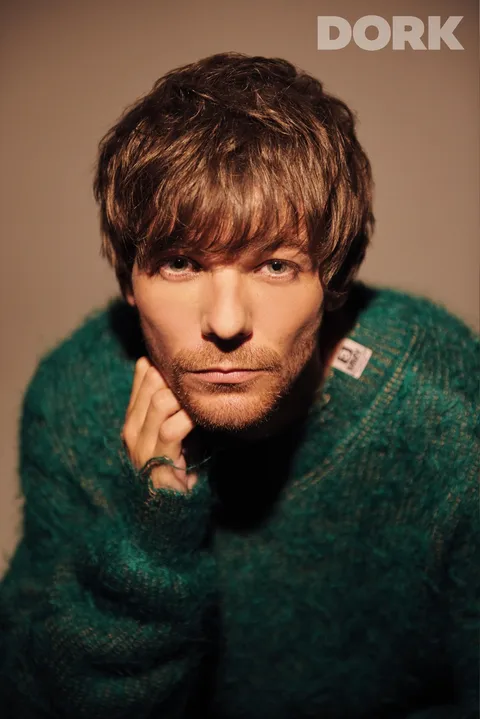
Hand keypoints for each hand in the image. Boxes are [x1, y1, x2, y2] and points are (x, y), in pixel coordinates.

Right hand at [121, 356, 197, 492]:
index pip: (143, 373)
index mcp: (134, 416)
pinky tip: (201, 420)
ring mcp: (141, 446)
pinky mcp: (156, 461)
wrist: (173, 508)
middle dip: (179, 379)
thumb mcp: (178, 426)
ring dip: (186, 398)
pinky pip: (171, 430)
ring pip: (160, 401)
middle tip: (203, 384)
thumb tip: (188, 370)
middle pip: (152, 381)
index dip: (168, 363)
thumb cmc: (182, 463)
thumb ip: (177, 403)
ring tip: (202, 403)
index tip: (193, 366)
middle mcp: (132, 428)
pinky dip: (189, 420)